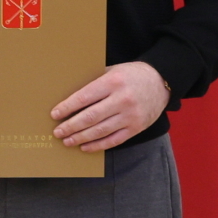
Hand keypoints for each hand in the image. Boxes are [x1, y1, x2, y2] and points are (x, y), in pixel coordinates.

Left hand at [53, 62, 170, 151]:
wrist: (162, 82)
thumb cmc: (132, 75)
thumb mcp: (113, 71)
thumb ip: (95, 81)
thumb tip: (69, 95)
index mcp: (113, 81)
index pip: (84, 97)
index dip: (67, 108)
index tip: (55, 114)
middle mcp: (122, 99)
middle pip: (90, 117)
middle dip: (70, 126)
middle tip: (57, 132)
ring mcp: (131, 116)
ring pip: (100, 131)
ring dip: (80, 138)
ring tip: (67, 141)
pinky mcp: (136, 127)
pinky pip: (113, 140)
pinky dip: (97, 145)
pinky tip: (85, 147)